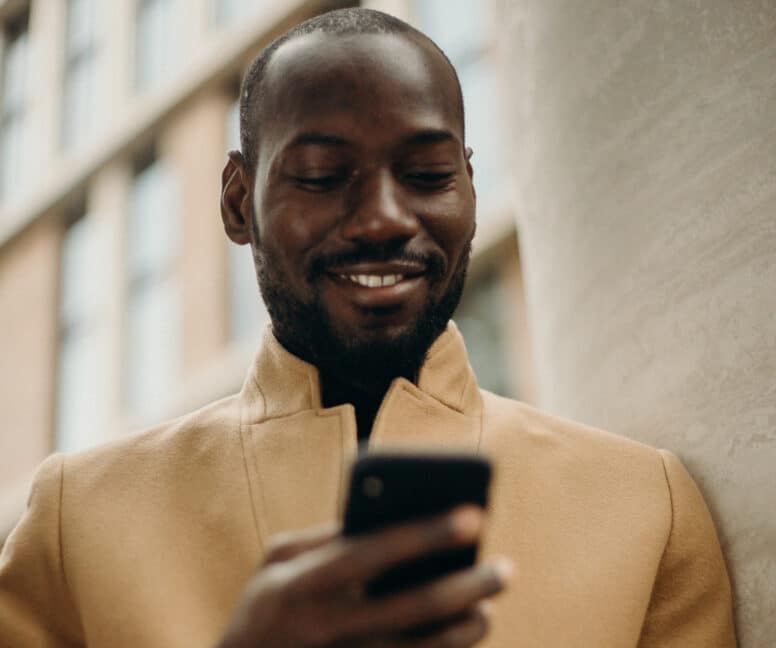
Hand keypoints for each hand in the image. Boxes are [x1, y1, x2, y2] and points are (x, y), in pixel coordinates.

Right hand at [217, 506, 510, 646]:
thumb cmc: (262, 608)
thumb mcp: (276, 562)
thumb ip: (324, 537)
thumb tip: (383, 520)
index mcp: (302, 583)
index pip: (373, 551)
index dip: (425, 532)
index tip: (475, 514)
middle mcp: (324, 627)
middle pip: (411, 607)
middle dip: (466, 585)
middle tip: (505, 568)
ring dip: (463, 630)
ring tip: (487, 607)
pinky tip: (462, 637)